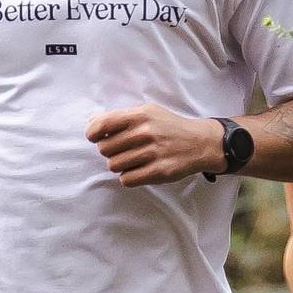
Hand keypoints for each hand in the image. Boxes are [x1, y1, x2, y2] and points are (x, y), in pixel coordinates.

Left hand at [84, 104, 223, 186]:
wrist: (200, 143)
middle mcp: (146, 133)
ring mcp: (153, 153)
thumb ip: (121, 117)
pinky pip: (127, 179)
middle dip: (110, 151)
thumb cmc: (169, 127)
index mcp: (141, 115)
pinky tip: (139, 170)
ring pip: (114, 165)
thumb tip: (92, 123)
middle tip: (122, 150)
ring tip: (133, 160)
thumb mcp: (148, 112)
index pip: (103, 124)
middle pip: (105, 149)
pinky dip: (129, 177)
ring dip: (119, 165)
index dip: (92, 133)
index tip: (94, 138)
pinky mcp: (159, 172)